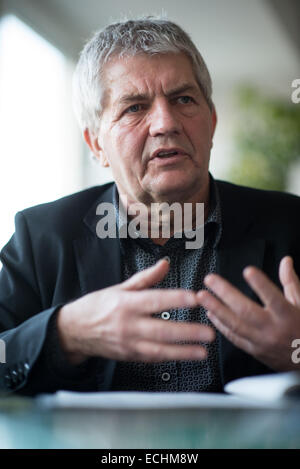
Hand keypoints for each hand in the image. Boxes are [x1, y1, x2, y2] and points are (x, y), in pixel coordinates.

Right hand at [57, 259, 214, 364]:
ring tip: (203, 351)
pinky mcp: (129, 356)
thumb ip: (146, 278)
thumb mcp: (119, 288)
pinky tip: (186, 356)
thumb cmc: (97, 306)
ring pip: (159, 349)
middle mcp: (128, 325)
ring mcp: (129, 343)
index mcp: (126, 303)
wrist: (75, 330)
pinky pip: (153, 358)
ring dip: (184, 351)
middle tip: (209, 332)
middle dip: (187, 332)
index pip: (155, 301)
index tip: (195, 299)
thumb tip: (165, 264)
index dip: (176, 300)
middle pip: (161, 329)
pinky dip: (171, 358)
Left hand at [197, 256, 299, 370]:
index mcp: (288, 316)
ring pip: (235, 325)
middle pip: (246, 311)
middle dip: (225, 293)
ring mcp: (261, 342)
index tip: (248, 271)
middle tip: (210, 280)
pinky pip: (233, 337)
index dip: (261, 284)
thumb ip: (291, 282)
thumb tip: (286, 261)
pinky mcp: (253, 350)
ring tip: (202, 296)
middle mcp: (273, 330)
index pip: (273, 298)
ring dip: (216, 308)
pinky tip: (210, 313)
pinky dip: (220, 325)